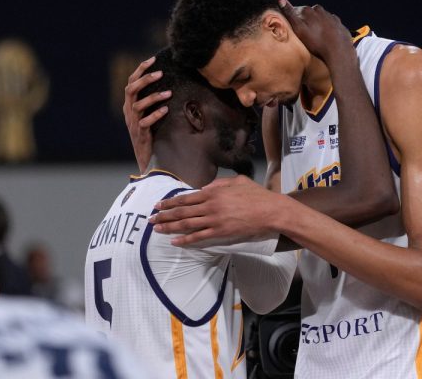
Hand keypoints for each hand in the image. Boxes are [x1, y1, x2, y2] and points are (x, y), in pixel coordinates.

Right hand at [123, 57, 171, 171]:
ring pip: (137, 105)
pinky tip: (166, 110)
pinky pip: (145, 123)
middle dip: (145, 79)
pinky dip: (155, 115)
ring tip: (169, 93)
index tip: (153, 59)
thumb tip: (172, 83)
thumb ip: (154, 101)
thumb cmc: (152, 135)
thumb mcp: (150, 115)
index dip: (140, 70)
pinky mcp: (140, 134)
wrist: (147, 159)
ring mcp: (133, 123)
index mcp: (129, 105)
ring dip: (153, 97)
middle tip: (160, 73)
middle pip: (130, 90)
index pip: (131, 82)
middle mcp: (128, 112)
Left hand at [150, 175, 284, 245]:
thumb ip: (219, 183)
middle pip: (182, 211)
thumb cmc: (256, 195)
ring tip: (157, 229)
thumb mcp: (237, 181)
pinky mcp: (221, 232)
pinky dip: (185, 239)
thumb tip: (203, 188)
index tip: (158, 205)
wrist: (270, 211)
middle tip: (151, 218)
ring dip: (170, 227)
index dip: (170, 202)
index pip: (186, 198)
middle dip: (164, 215)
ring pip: (186, 224)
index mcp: (213, 192)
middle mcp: (210, 205)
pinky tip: (175, 241)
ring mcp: (215, 220)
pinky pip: (199, 237)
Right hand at [279, 0, 354, 64]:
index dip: (292, 19)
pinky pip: (330, 25)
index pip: (295, 11)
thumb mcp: (299, 29)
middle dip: (305, 22)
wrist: (338, 51)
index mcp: (308, 10)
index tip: (291, 28)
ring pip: (319, 19)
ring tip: (314, 38)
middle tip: (303, 35)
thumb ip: (290, 14)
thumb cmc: (316, 42)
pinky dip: (327, 29)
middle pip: (308, 14)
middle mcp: (320, 10)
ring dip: (316, 25)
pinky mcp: (339, 24)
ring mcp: (330, 17)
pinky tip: (325, 38)